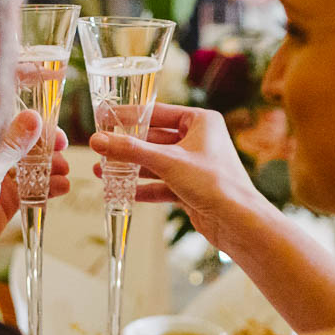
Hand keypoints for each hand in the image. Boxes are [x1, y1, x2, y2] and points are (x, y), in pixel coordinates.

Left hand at [0, 110, 69, 276]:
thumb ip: (10, 145)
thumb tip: (33, 118)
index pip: (8, 124)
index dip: (32, 123)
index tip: (52, 126)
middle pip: (23, 145)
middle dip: (45, 146)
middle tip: (62, 148)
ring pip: (30, 168)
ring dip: (50, 167)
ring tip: (63, 170)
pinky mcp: (5, 205)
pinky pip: (32, 191)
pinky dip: (48, 188)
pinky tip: (61, 186)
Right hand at [88, 103, 269, 251]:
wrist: (238, 222)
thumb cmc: (213, 183)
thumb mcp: (166, 161)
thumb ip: (130, 150)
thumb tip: (97, 140)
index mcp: (201, 121)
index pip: (157, 112)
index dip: (129, 116)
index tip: (105, 117)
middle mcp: (199, 140)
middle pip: (154, 139)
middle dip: (127, 147)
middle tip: (101, 148)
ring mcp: (195, 165)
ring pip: (156, 163)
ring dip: (131, 169)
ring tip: (103, 171)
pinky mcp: (192, 188)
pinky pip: (162, 184)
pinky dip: (143, 188)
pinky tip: (121, 192)